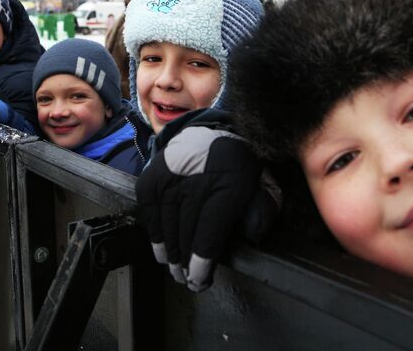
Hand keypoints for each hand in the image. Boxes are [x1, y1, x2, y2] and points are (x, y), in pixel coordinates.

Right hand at [136, 130, 262, 291]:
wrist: (212, 132)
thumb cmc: (236, 166)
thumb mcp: (260, 185)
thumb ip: (262, 211)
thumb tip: (253, 237)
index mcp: (229, 183)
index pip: (208, 233)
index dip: (201, 262)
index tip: (199, 279)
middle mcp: (195, 180)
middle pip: (186, 235)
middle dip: (187, 264)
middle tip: (190, 281)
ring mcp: (169, 178)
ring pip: (167, 228)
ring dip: (170, 254)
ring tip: (176, 269)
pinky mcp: (151, 178)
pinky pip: (150, 215)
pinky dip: (156, 236)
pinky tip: (162, 251)